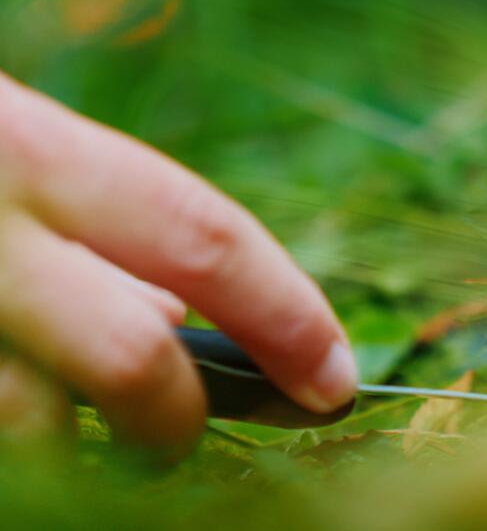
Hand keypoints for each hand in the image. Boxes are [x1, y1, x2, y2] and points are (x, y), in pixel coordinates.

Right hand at [0, 72, 356, 451]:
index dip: (287, 316)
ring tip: (71, 434)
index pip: (202, 237)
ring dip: (72, 454)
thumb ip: (96, 236)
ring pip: (30, 431)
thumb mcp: (13, 159)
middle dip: (177, 425)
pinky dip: (19, 451)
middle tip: (178, 441)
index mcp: (25, 150)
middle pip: (133, 362)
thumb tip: (172, 328)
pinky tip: (20, 413)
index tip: (336, 380)